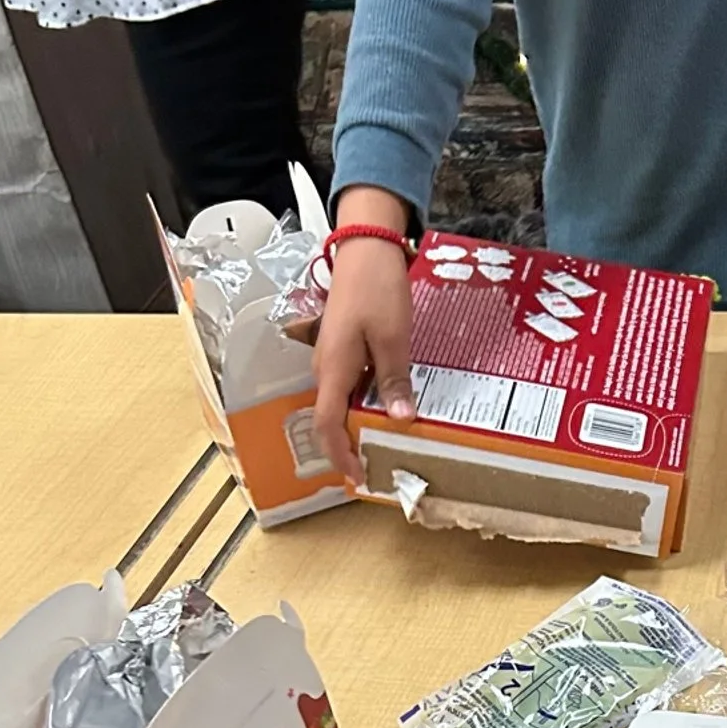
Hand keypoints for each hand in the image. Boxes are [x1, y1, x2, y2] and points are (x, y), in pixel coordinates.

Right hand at [312, 194, 414, 484]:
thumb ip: (394, 380)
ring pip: (343, 404)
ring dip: (361, 427)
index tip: (359, 478)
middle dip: (352, 447)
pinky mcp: (344, 349)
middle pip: (333, 419)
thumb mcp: (393, 338)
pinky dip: (366, 404)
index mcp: (334, 369)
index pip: (329, 425)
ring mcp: (333, 358)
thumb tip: (400, 419)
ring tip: (387, 446)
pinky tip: (390, 408)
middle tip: (381, 468)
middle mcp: (326, 369)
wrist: (366, 249)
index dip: (341, 456)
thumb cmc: (377, 290)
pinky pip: (351, 387)